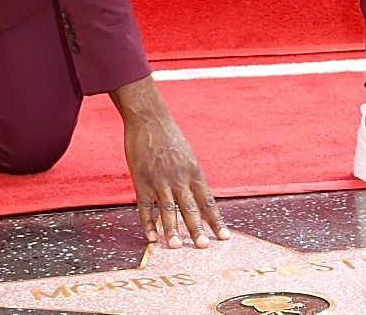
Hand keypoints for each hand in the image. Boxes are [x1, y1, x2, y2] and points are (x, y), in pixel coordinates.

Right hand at [112, 77, 230, 248]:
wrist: (149, 119)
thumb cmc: (169, 136)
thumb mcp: (186, 155)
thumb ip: (191, 177)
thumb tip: (198, 197)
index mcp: (193, 172)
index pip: (208, 201)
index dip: (216, 220)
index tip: (224, 236)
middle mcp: (179, 178)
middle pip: (190, 208)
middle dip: (197, 229)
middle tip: (203, 246)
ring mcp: (159, 180)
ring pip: (168, 210)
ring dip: (172, 229)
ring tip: (176, 246)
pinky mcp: (141, 180)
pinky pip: (145, 206)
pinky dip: (148, 223)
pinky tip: (151, 237)